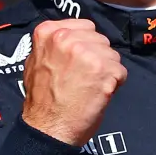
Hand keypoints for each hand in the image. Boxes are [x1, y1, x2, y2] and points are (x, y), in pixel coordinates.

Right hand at [20, 19, 127, 145]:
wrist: (48, 128)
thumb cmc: (42, 100)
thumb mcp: (34, 62)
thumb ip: (52, 45)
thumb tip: (68, 38)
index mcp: (48, 32)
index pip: (85, 27)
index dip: (86, 45)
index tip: (80, 61)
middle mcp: (67, 38)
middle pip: (100, 40)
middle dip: (97, 57)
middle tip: (84, 78)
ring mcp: (87, 53)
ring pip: (112, 55)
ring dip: (106, 71)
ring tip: (90, 87)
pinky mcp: (104, 70)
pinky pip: (120, 71)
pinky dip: (114, 84)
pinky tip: (98, 94)